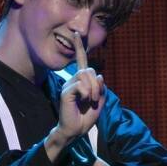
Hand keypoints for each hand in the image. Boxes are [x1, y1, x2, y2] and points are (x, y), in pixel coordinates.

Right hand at [45, 32, 105, 160]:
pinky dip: (86, 93)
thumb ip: (101, 88)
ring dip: (93, 89)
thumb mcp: (99, 102)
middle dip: (97, 84)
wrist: (75, 131)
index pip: (80, 61)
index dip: (79, 47)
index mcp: (81, 81)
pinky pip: (80, 85)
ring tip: (91, 101)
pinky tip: (84, 101)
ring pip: (84, 76)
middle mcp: (73, 81)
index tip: (76, 33)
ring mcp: (68, 86)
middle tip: (96, 99)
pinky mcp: (65, 92)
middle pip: (89, 70)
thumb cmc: (85, 117)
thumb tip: (99, 75)